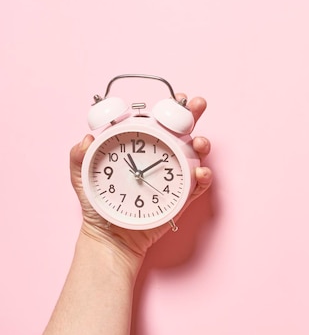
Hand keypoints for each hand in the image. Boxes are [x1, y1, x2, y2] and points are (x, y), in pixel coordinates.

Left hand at [69, 95, 212, 267]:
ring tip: (199, 143)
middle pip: (183, 131)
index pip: (158, 121)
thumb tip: (86, 138)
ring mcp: (176, 176)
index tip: (177, 98)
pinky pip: (199, 184)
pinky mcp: (184, 196)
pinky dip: (204, 177)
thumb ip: (79, 156)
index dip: (170, 107)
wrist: (112, 236)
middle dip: (194, 114)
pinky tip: (200, 172)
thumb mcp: (83, 177)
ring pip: (196, 154)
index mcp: (143, 146)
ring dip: (202, 144)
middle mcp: (163, 156)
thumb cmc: (100, 204)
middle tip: (198, 104)